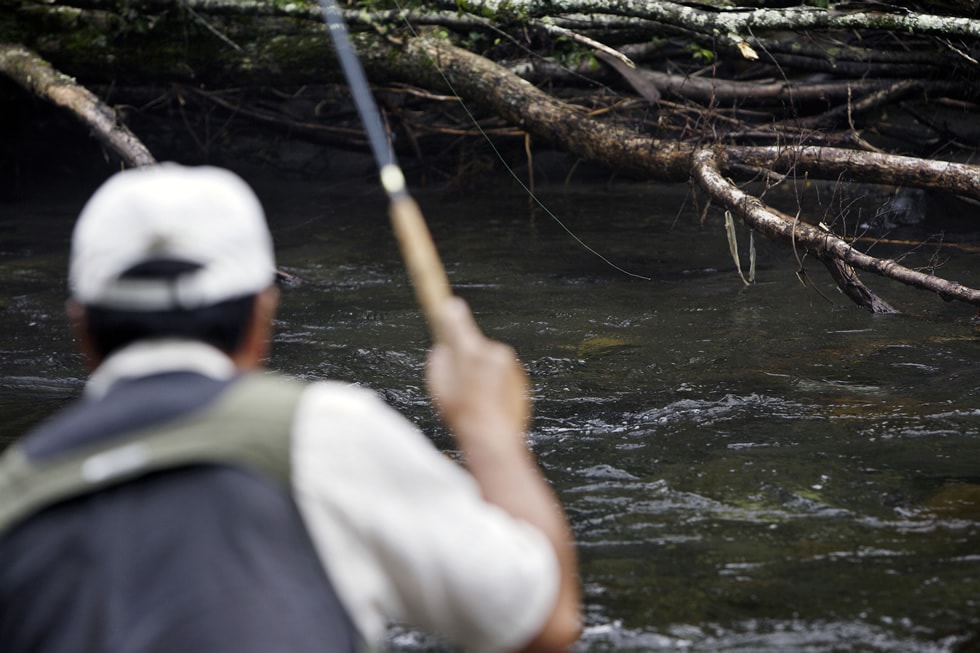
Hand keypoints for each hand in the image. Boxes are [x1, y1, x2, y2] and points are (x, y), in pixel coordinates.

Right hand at [426, 297, 530, 450]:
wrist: (492, 438)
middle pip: (476, 348)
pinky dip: (495, 386)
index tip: (449, 303)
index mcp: (470, 351)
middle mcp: (494, 352)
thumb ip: (440, 360)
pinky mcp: (521, 379)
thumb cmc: (463, 414)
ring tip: (475, 400)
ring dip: (482, 376)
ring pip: (490, 364)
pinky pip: (502, 376)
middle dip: (468, 360)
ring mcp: (510, 366)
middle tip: (460, 384)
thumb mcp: (438, 386)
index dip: (451, 313)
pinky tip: (488, 404)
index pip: (457, 323)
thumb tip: (444, 349)